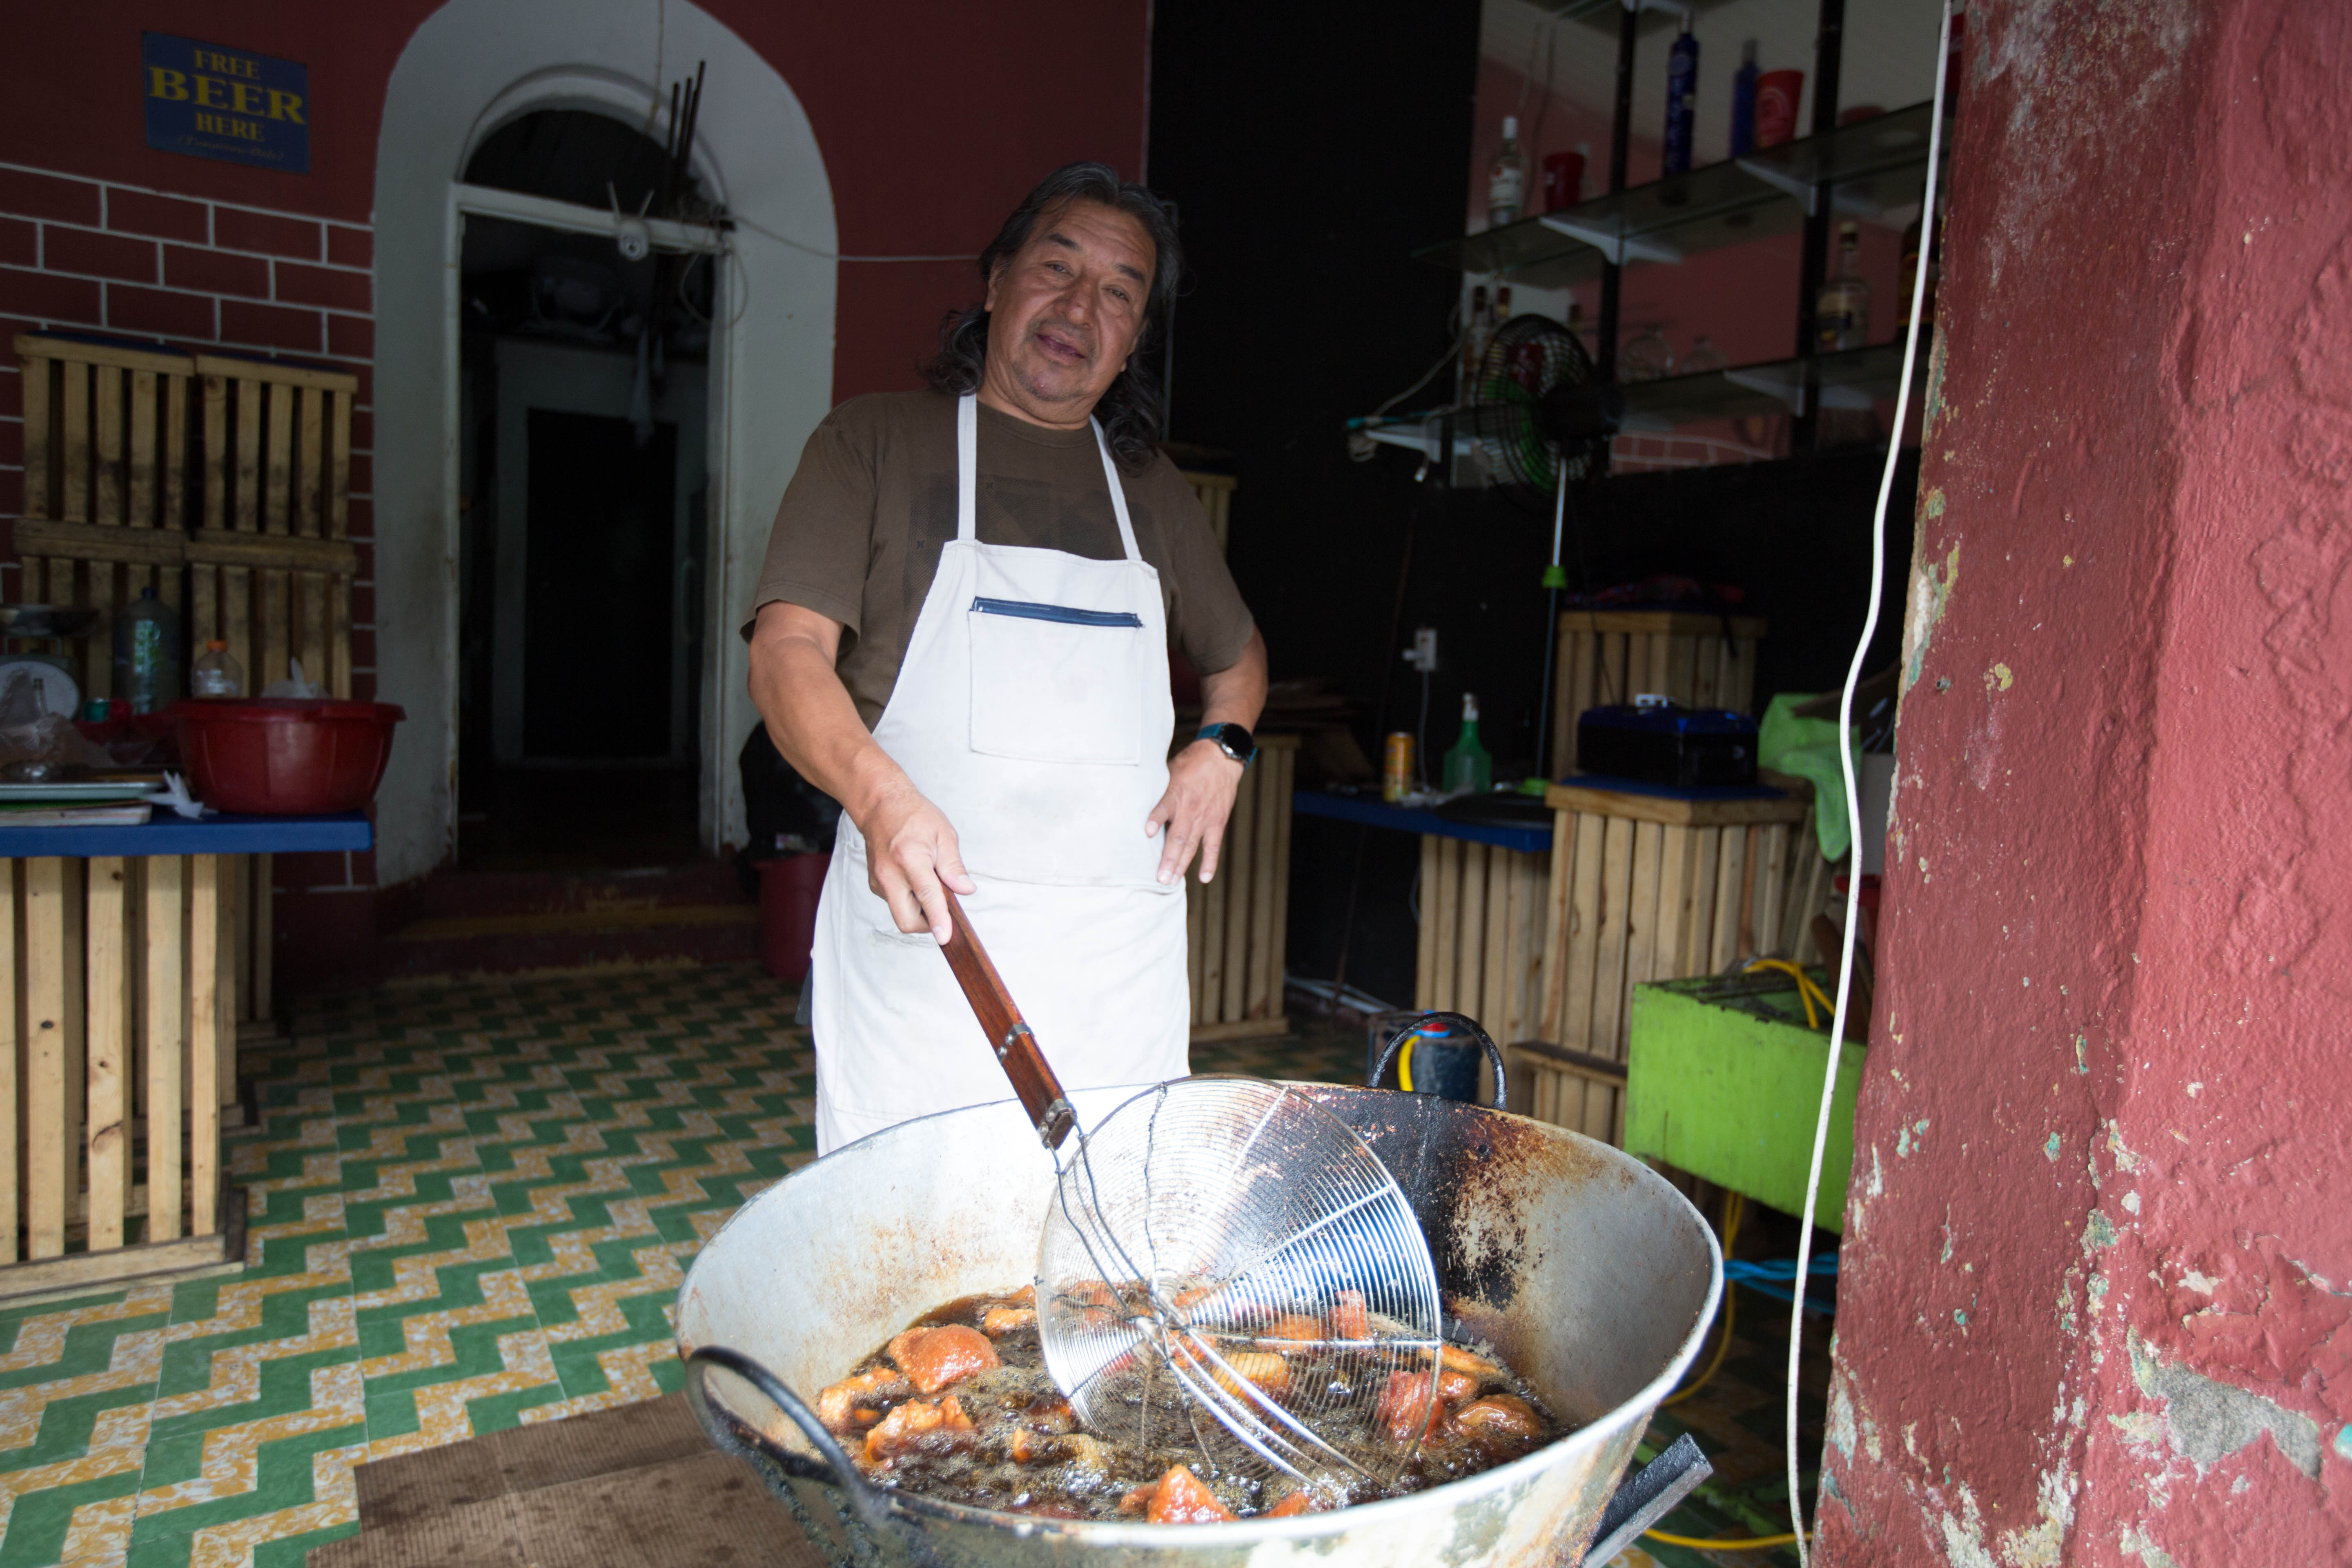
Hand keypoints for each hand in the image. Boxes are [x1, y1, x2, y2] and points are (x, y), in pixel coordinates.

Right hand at [859, 784, 975, 941]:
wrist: (880, 806)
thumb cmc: (913, 816)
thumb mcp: (943, 834)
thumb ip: (954, 866)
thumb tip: (966, 890)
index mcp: (910, 858)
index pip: (926, 896)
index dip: (938, 919)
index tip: (945, 937)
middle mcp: (890, 874)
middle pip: (906, 920)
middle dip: (928, 924)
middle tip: (943, 906)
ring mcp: (878, 882)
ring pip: (901, 914)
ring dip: (919, 910)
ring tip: (928, 882)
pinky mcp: (874, 885)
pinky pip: (895, 904)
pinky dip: (909, 901)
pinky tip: (915, 880)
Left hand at [1145, 740, 1246, 885]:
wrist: (1222, 757)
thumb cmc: (1192, 763)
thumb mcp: (1170, 770)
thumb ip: (1159, 790)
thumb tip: (1137, 801)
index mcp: (1176, 793)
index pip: (1164, 807)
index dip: (1156, 820)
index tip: (1147, 833)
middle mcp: (1190, 808)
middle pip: (1178, 837)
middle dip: (1169, 859)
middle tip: (1160, 878)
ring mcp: (1205, 818)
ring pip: (1192, 845)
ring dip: (1182, 865)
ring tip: (1172, 881)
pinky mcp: (1218, 822)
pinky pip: (1213, 846)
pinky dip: (1209, 862)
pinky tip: (1204, 877)